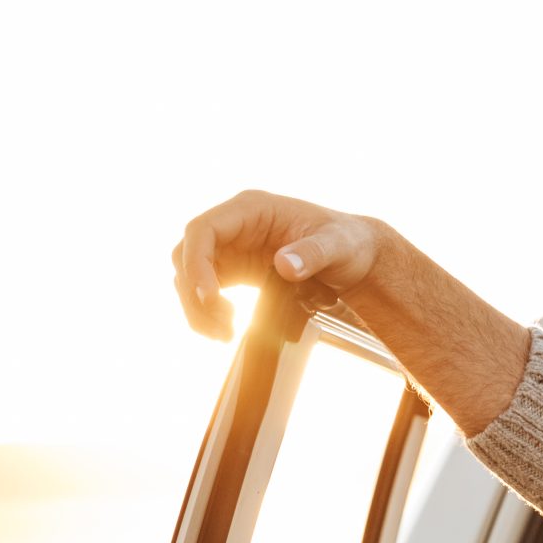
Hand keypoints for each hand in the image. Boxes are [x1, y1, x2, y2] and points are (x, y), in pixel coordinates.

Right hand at [169, 191, 416, 337]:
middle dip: (194, 292)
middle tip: (221, 324)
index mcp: (252, 208)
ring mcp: (232, 247)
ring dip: (199, 308)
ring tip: (224, 333)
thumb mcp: (337, 246)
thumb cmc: (347, 242)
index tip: (209, 297)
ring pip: (191, 276)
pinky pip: (206, 290)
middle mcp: (235, 225)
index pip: (203, 230)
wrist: (355, 256)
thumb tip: (284, 265)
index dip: (196, 263)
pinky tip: (225, 330)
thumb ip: (312, 253)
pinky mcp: (235, 269)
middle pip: (187, 255)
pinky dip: (208, 312)